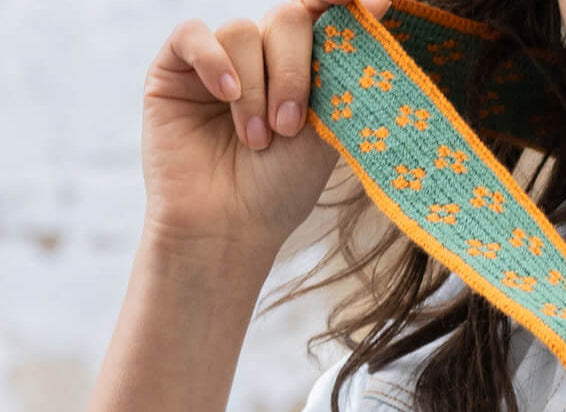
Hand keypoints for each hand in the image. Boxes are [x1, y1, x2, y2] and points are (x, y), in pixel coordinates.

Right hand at [140, 0, 390, 254]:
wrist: (229, 227)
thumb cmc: (280, 187)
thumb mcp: (327, 131)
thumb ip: (345, 75)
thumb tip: (376, 6)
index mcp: (307, 68)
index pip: (326, 15)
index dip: (345, 3)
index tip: (380, 3)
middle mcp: (264, 57)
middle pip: (287, 19)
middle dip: (294, 71)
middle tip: (290, 126)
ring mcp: (220, 60)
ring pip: (243, 31)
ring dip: (256, 89)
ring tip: (257, 139)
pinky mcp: (175, 69)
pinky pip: (195, 36)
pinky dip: (214, 61)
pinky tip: (226, 95)